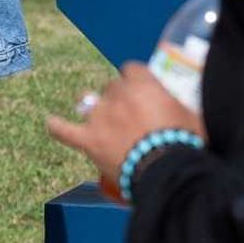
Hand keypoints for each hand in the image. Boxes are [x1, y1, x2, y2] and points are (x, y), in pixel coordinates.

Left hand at [46, 63, 204, 201]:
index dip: (136, 81)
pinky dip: (57, 126)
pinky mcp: (88, 140)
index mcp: (142, 84)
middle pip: (111, 86)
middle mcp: (117, 95)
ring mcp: (99, 117)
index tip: (143, 93)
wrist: (167, 172)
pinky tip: (51, 123)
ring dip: (96, 110)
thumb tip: (181, 107)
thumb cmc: (185, 144)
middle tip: (133, 119)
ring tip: (105, 122)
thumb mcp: (192, 116)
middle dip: (120, 98)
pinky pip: (64, 130)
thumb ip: (178, 105)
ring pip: (89, 103)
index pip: (132, 70)